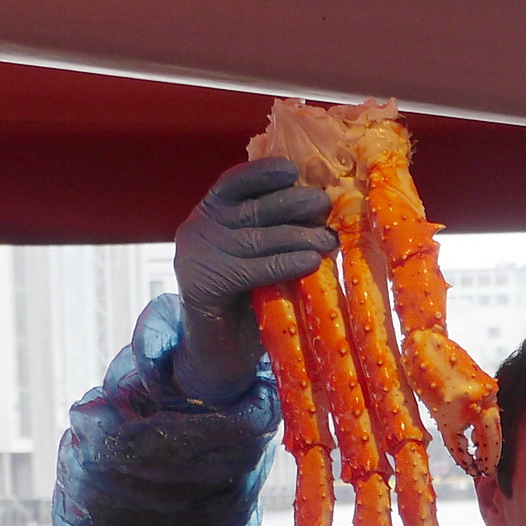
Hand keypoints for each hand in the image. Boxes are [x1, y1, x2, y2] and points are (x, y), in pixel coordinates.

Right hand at [171, 157, 333, 404]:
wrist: (217, 355)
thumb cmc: (247, 301)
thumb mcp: (257, 256)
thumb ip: (273, 230)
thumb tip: (317, 207)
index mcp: (209, 215)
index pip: (234, 183)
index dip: (263, 174)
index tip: (294, 170)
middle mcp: (197, 230)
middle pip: (251, 209)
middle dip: (292, 204)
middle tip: (324, 205)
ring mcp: (195, 257)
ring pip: (256, 238)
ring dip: (298, 236)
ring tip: (329, 239)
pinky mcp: (201, 286)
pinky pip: (253, 269)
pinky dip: (285, 264)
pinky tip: (311, 261)